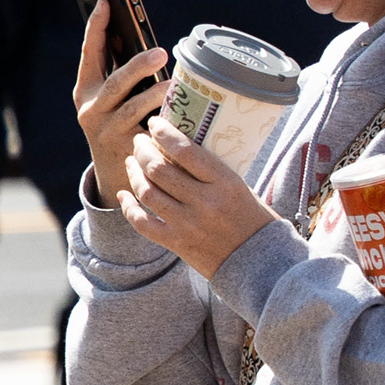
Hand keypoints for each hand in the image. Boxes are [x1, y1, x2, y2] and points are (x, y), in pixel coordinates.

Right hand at [72, 0, 167, 207]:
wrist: (116, 173)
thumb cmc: (121, 123)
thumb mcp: (114, 100)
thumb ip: (124, 77)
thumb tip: (152, 44)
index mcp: (86, 90)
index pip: (89, 54)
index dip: (96, 28)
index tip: (105, 3)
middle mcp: (91, 109)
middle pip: (115, 83)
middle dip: (137, 66)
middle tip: (161, 52)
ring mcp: (106, 130)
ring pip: (133, 107)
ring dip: (156, 93)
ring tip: (173, 84)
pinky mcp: (125, 148)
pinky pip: (148, 129)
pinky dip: (164, 119)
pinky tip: (180, 114)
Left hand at [117, 120, 280, 278]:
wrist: (260, 261)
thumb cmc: (252, 217)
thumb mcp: (241, 186)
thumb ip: (211, 171)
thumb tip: (179, 145)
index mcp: (226, 183)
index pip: (186, 151)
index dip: (164, 134)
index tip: (154, 123)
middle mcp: (205, 202)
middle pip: (159, 169)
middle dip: (143, 150)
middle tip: (139, 141)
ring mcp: (188, 224)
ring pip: (147, 192)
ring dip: (133, 173)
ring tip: (131, 161)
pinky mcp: (176, 243)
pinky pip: (142, 222)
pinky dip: (128, 206)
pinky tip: (123, 193)